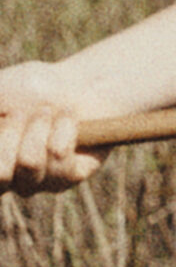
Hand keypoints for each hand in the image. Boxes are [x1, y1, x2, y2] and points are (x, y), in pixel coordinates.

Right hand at [0, 62, 109, 196]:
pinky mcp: (67, 178)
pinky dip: (63, 129)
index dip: (2, 141)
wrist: (76, 84)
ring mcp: (33, 182)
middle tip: (19, 112)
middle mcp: (4, 179)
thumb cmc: (27, 88)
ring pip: (29, 163)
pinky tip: (67, 117)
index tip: (4, 116)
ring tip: (46, 111)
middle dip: (9, 134)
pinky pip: (60, 158)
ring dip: (37, 127)